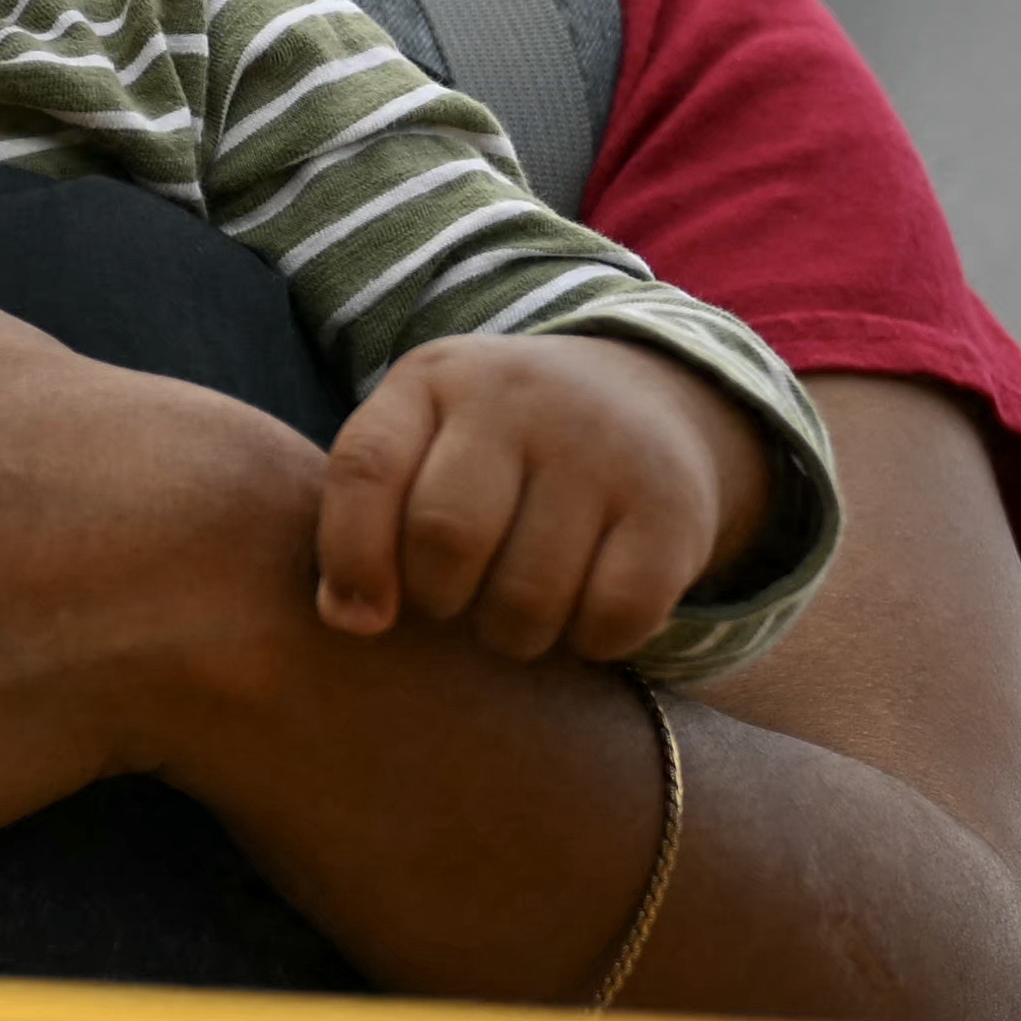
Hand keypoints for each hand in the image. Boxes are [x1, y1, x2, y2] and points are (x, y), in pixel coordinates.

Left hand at [320, 330, 767, 663]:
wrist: (643, 405)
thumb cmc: (494, 451)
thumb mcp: (421, 443)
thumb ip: (364, 517)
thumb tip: (347, 619)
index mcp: (434, 378)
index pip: (366, 467)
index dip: (350, 557)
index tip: (360, 618)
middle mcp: (520, 397)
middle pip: (447, 538)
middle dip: (439, 600)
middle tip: (457, 600)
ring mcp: (603, 447)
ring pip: (527, 597)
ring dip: (511, 634)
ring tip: (515, 609)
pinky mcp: (672, 508)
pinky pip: (611, 618)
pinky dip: (588, 642)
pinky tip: (583, 614)